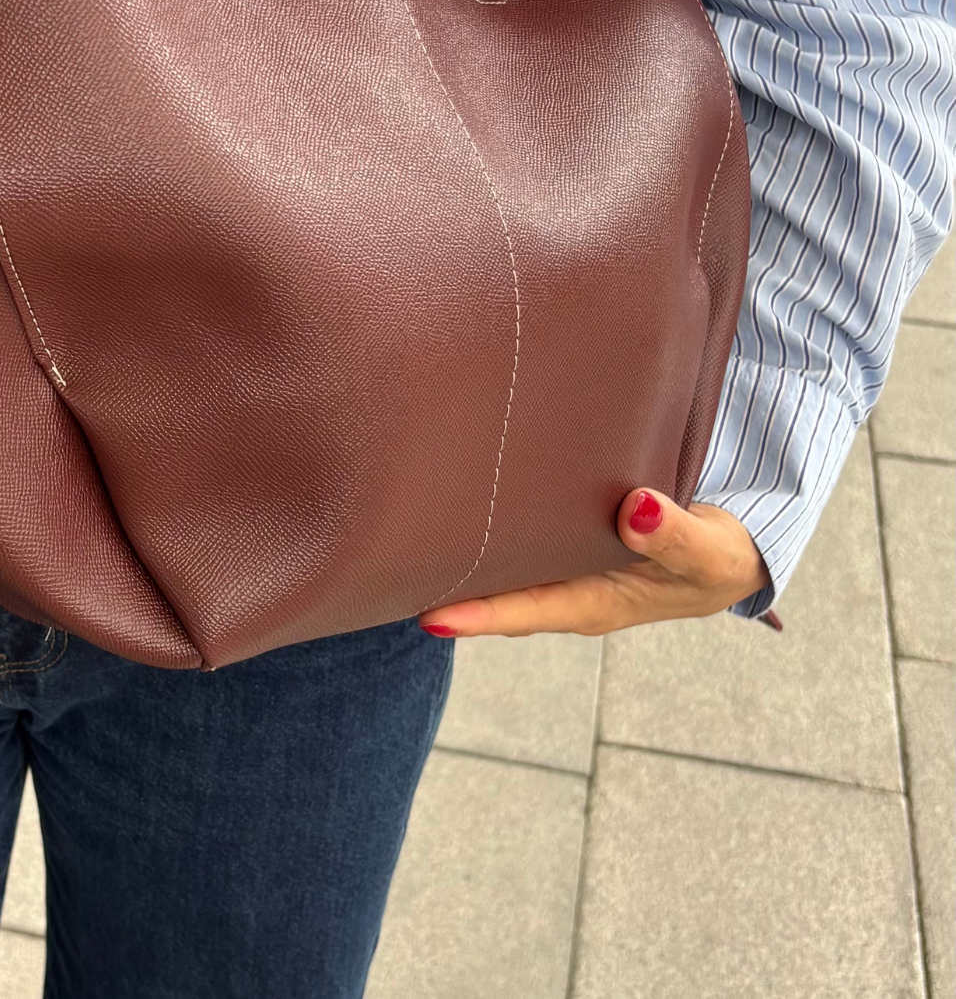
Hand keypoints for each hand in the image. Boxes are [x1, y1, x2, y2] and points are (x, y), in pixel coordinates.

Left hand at [417, 489, 771, 638]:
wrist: (731, 549)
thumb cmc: (717, 556)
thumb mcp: (710, 552)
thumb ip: (676, 536)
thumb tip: (636, 511)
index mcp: (594, 602)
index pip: (523, 611)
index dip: (476, 616)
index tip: (428, 617)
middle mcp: (566, 587)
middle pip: (495, 591)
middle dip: (446, 583)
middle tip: (386, 567)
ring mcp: (561, 565)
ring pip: (499, 564)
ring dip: (459, 552)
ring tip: (399, 533)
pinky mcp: (561, 538)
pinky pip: (513, 538)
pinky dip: (485, 525)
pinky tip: (451, 499)